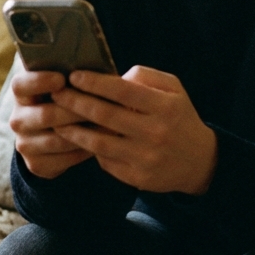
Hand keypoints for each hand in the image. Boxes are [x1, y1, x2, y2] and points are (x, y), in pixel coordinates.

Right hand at [7, 69, 92, 178]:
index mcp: (21, 92)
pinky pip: (62, 160)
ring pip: (57, 140)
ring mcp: (24, 143)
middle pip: (46, 115)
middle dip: (76, 111)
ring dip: (84, 133)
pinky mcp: (35, 164)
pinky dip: (83, 151)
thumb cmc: (67, 96)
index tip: (61, 79)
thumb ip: (71, 73)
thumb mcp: (64, 81)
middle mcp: (18, 118)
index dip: (39, 81)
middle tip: (101, 106)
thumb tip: (94, 68)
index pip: (21, 85)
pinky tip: (100, 142)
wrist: (54, 132)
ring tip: (108, 125)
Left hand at [50, 66, 217, 194]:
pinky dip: (89, 149)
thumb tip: (113, 77)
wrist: (198, 161)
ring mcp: (145, 158)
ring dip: (73, 130)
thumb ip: (145, 76)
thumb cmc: (178, 117)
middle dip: (76, 103)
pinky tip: (77, 138)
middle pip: (106, 116)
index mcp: (165, 107)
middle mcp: (155, 133)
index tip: (74, 75)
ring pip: (99, 143)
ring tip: (57, 118)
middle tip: (57, 93)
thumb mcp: (173, 89)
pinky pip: (105, 161)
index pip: (122, 91)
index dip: (95, 82)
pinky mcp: (137, 178)